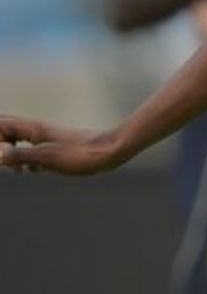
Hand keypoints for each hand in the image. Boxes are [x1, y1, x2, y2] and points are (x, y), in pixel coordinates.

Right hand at [0, 118, 123, 175]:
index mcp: (33, 128)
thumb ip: (18, 155)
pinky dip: (26, 159)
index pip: (1, 123)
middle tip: (10, 163)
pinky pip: (32, 148)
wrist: (110, 151)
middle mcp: (38, 129)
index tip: (3, 157)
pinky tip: (34, 170)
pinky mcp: (56, 146)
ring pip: (18, 139)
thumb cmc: (80, 155)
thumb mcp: (46, 158)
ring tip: (20, 168)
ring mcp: (47, 136)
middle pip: (6, 128)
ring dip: (11, 153)